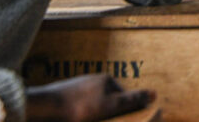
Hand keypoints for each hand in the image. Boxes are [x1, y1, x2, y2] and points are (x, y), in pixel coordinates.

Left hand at [26, 75, 153, 121]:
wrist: (43, 108)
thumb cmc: (79, 107)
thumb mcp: (110, 105)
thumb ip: (132, 100)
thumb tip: (155, 93)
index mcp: (105, 80)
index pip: (123, 96)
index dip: (125, 111)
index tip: (123, 120)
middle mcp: (91, 81)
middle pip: (107, 100)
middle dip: (108, 114)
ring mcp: (75, 88)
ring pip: (90, 105)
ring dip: (93, 116)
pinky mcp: (62, 98)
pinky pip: (76, 109)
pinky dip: (79, 116)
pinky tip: (75, 120)